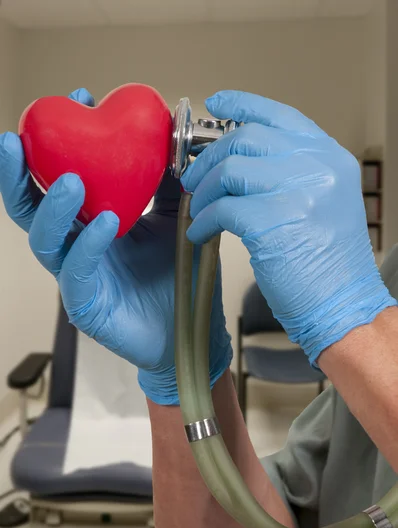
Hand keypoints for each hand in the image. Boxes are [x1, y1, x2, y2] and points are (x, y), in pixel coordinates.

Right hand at [0, 88, 231, 404]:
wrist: (195, 328)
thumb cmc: (182, 276)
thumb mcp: (176, 217)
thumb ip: (166, 182)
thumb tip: (167, 136)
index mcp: (94, 222)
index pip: (63, 179)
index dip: (62, 141)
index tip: (77, 100)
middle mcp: (78, 246)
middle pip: (33, 208)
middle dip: (19, 172)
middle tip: (16, 139)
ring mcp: (78, 277)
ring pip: (46, 240)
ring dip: (52, 206)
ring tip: (69, 179)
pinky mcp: (87, 306)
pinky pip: (78, 273)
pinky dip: (89, 245)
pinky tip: (105, 223)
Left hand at [182, 90, 395, 363]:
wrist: (345, 306)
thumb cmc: (328, 265)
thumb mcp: (323, 203)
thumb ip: (292, 174)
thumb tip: (243, 162)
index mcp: (329, 158)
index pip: (280, 116)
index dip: (244, 105)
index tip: (216, 104)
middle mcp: (318, 167)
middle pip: (246, 139)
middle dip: (209, 158)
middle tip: (191, 178)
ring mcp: (299, 191)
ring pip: (230, 171)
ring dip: (204, 192)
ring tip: (198, 212)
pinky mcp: (275, 222)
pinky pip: (223, 209)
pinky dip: (203, 221)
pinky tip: (200, 234)